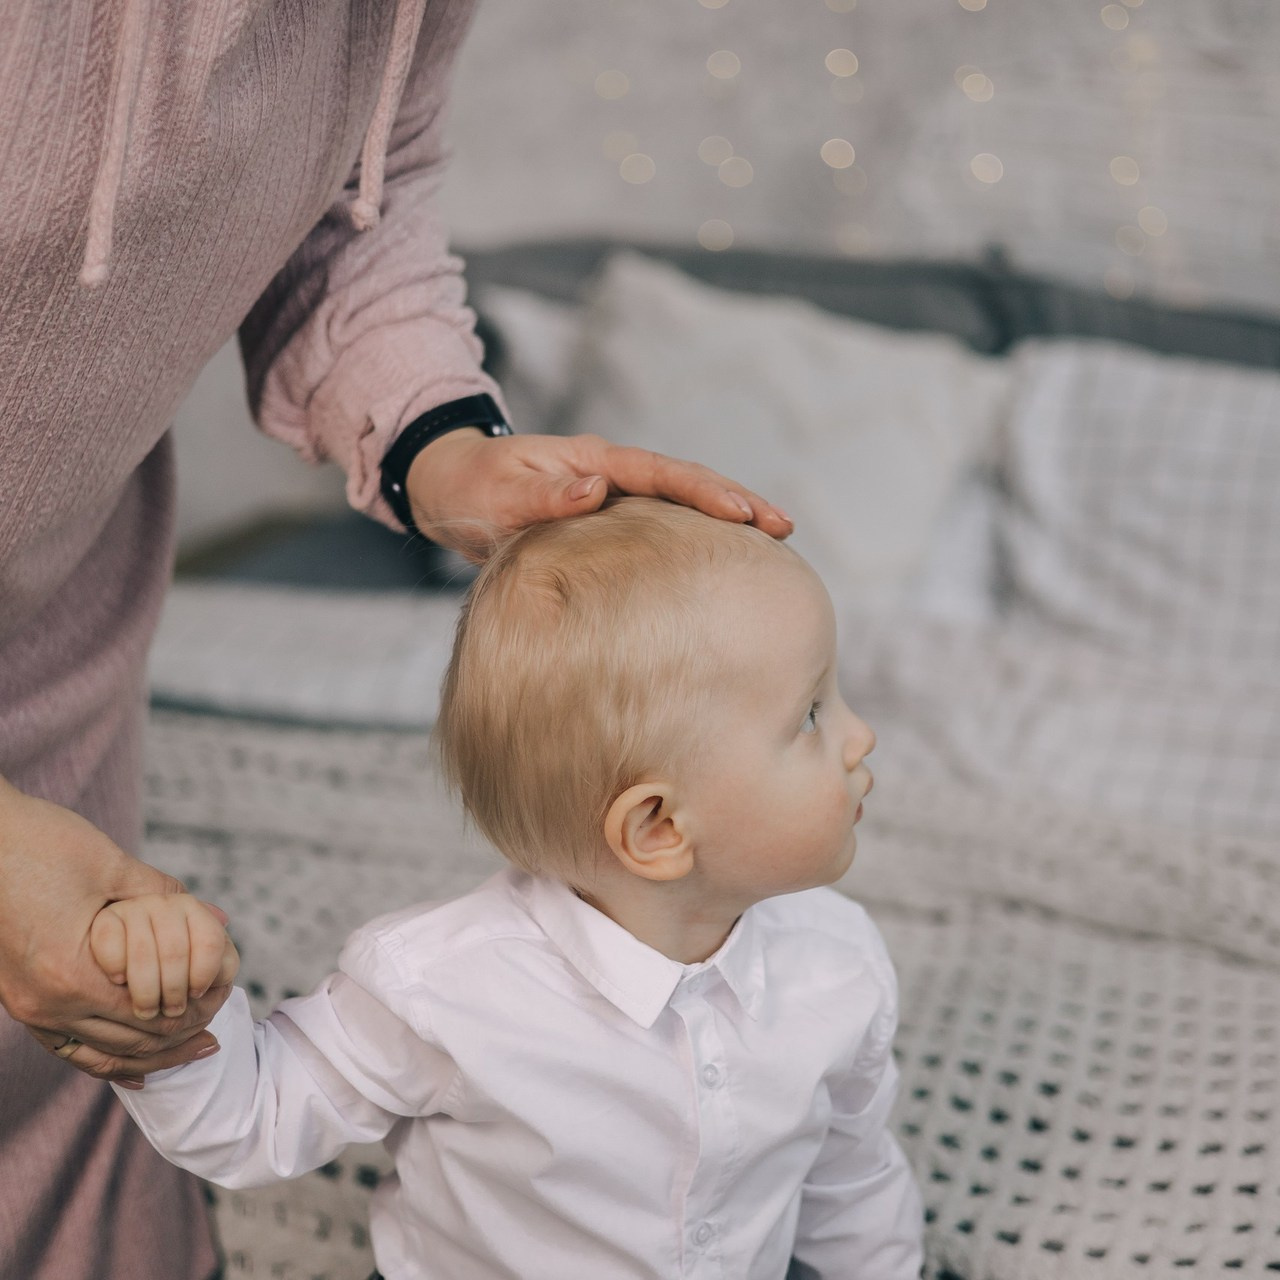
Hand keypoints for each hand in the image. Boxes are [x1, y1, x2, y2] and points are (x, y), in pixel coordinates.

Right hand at [0, 778, 233, 1086]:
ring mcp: (27, 1006)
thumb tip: (221, 919)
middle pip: (127, 1042)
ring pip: (97, 1052)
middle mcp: (44, 1003)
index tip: (225, 1000)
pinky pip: (67, 1043)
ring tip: (191, 1040)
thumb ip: (167, 897)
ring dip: (145, 1048)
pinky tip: (137, 1055)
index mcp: (71, 973)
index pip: (149, 1015)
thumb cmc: (39, 841)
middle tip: (217, 1024)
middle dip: (176, 1035)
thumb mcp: (111, 865)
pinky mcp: (18, 998)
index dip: (193, 1011)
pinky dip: (106, 1049)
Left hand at [405, 429, 792, 559]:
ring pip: (681, 506)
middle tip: (784, 528)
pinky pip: (662, 527)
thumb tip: (596, 491)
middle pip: (688, 483)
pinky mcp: (609, 522)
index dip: (707, 493)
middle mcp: (612, 474)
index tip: (745, 515)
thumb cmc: (469, 489)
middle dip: (738, 502)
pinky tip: (718, 567)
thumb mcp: (496, 493)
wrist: (448, 490)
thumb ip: (542, 496)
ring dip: (725, 522)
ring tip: (773, 545)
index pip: (663, 473)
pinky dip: (695, 542)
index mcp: (594, 460)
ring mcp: (615, 495)